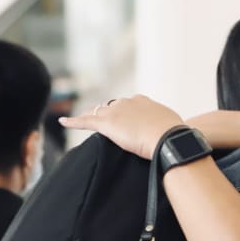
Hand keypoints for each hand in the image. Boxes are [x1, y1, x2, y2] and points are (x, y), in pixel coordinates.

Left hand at [61, 95, 183, 159]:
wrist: (168, 138)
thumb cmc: (175, 136)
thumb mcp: (172, 128)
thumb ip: (166, 128)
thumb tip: (177, 137)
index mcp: (143, 101)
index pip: (130, 105)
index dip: (127, 114)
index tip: (130, 123)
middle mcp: (127, 102)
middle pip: (112, 107)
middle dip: (109, 115)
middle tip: (110, 127)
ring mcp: (115, 112)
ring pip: (98, 113)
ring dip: (93, 117)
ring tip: (88, 124)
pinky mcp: (106, 124)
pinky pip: (85, 121)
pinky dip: (73, 121)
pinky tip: (62, 121)